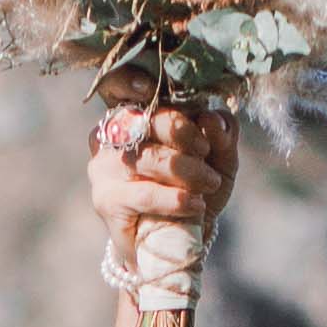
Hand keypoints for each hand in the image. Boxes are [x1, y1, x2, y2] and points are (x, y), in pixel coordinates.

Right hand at [90, 99, 239, 258]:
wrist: (173, 244)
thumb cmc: (193, 191)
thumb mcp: (218, 158)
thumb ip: (221, 133)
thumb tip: (212, 117)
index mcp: (136, 113)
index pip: (123, 84)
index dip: (134, 81)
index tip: (166, 96)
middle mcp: (113, 135)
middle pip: (145, 118)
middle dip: (183, 133)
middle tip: (205, 153)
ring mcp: (104, 166)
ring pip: (148, 157)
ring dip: (186, 170)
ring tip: (208, 184)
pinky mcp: (106, 199)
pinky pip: (144, 192)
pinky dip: (174, 198)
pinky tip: (194, 204)